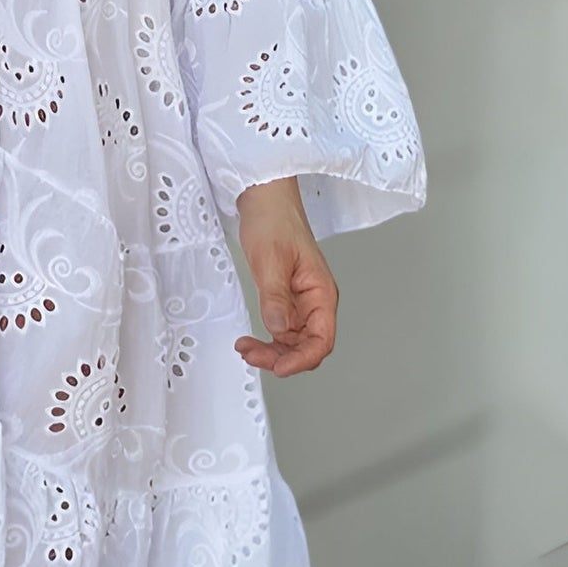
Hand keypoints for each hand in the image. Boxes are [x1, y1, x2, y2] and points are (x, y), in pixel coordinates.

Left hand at [231, 177, 337, 376]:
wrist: (264, 199)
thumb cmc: (274, 221)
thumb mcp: (271, 261)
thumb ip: (276, 298)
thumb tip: (278, 330)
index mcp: (321, 293)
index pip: (321, 340)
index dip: (302, 359)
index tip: (279, 367)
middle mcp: (315, 301)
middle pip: (307, 345)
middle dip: (282, 357)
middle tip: (252, 355)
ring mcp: (301, 301)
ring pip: (292, 341)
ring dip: (272, 351)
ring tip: (246, 348)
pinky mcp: (285, 298)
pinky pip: (281, 329)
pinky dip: (267, 339)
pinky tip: (251, 339)